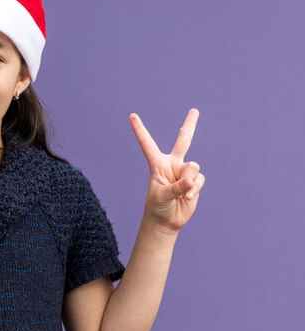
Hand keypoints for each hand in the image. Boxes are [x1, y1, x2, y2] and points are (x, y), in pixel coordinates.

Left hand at [129, 108, 204, 233]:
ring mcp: (184, 172)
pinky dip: (195, 189)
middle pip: (183, 140)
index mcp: (157, 164)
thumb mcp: (162, 197)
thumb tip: (191, 180)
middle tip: (195, 110)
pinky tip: (189, 198)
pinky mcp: (194, 181)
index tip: (131, 115)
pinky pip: (199, 179)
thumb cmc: (157, 207)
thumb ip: (176, 188)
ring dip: (189, 181)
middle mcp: (172, 164)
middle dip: (190, 125)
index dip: (139, 129)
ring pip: (193, 167)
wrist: (167, 220)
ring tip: (182, 193)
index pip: (147, 144)